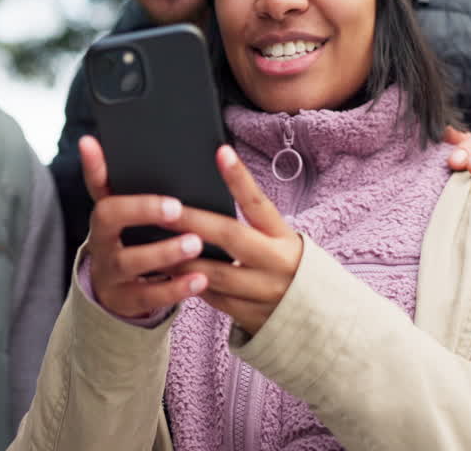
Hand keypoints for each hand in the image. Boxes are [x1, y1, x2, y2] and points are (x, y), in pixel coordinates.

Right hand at [80, 136, 207, 318]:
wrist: (118, 294)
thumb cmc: (134, 243)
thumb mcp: (131, 218)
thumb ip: (138, 187)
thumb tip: (139, 148)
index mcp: (105, 215)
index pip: (96, 184)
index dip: (93, 165)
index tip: (92, 141)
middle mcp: (101, 239)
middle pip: (108, 218)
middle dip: (141, 209)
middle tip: (176, 207)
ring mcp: (110, 272)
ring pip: (130, 261)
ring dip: (163, 252)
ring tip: (195, 243)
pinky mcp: (125, 300)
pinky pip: (149, 296)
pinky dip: (176, 288)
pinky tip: (201, 279)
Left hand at [169, 146, 302, 335]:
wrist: (320, 317)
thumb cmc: (289, 266)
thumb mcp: (280, 239)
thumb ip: (252, 222)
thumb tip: (212, 191)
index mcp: (282, 237)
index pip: (259, 203)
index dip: (240, 178)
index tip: (221, 152)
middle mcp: (275, 262)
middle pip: (231, 237)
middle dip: (193, 222)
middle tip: (163, 208)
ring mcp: (264, 292)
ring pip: (215, 275)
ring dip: (180, 260)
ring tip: (150, 246)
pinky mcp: (250, 316)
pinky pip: (213, 300)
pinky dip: (188, 286)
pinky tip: (165, 275)